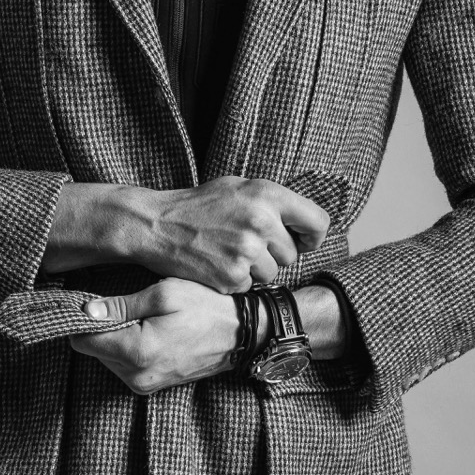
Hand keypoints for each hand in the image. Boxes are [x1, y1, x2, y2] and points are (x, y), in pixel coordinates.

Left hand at [68, 278, 239, 394]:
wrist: (241, 334)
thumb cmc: (206, 307)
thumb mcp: (165, 294)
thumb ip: (122, 305)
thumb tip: (87, 311)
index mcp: (138, 352)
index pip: (84, 339)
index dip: (82, 318)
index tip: (90, 300)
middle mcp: (138, 376)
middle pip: (92, 350)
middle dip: (99, 327)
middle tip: (121, 304)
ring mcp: (145, 384)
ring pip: (106, 357)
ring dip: (113, 337)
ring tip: (140, 316)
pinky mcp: (152, 385)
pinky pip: (123, 365)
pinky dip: (126, 347)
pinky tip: (146, 329)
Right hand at [143, 177, 328, 291]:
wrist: (156, 225)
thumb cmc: (198, 206)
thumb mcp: (238, 188)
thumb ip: (271, 202)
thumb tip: (303, 223)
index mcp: (268, 194)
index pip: (318, 222)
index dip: (311, 236)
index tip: (301, 241)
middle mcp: (262, 221)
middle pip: (291, 254)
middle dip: (272, 254)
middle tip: (242, 243)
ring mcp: (247, 250)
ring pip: (271, 274)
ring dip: (253, 270)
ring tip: (226, 252)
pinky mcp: (232, 275)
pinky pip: (249, 286)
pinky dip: (234, 280)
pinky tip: (215, 264)